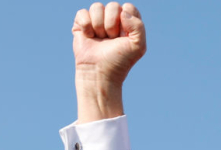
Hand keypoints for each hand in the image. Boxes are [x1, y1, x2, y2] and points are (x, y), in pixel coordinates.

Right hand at [72, 2, 145, 122]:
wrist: (100, 72)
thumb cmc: (120, 60)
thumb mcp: (138, 46)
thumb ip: (138, 26)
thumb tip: (123, 12)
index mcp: (128, 23)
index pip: (128, 7)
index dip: (126, 20)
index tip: (124, 36)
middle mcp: (113, 19)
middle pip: (113, 6)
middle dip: (111, 24)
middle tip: (111, 39)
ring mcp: (97, 21)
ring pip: (97, 7)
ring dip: (99, 25)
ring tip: (100, 39)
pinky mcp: (82, 24)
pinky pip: (82, 12)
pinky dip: (86, 26)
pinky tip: (89, 37)